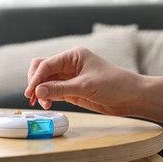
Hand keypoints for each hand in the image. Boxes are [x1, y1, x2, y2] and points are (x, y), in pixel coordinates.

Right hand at [25, 47, 142, 115]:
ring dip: (41, 92)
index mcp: (73, 56)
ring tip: (43, 105)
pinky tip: (47, 105)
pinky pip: (53, 91)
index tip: (30, 93)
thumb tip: (37, 92)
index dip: (35, 78)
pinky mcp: (72, 90)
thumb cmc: (115, 85)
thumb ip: (60, 89)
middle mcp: (69, 65)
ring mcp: (70, 78)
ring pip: (46, 82)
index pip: (47, 64)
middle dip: (35, 82)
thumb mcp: (86, 86)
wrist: (132, 97)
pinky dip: (47, 97)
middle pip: (42, 70)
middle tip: (33, 98)